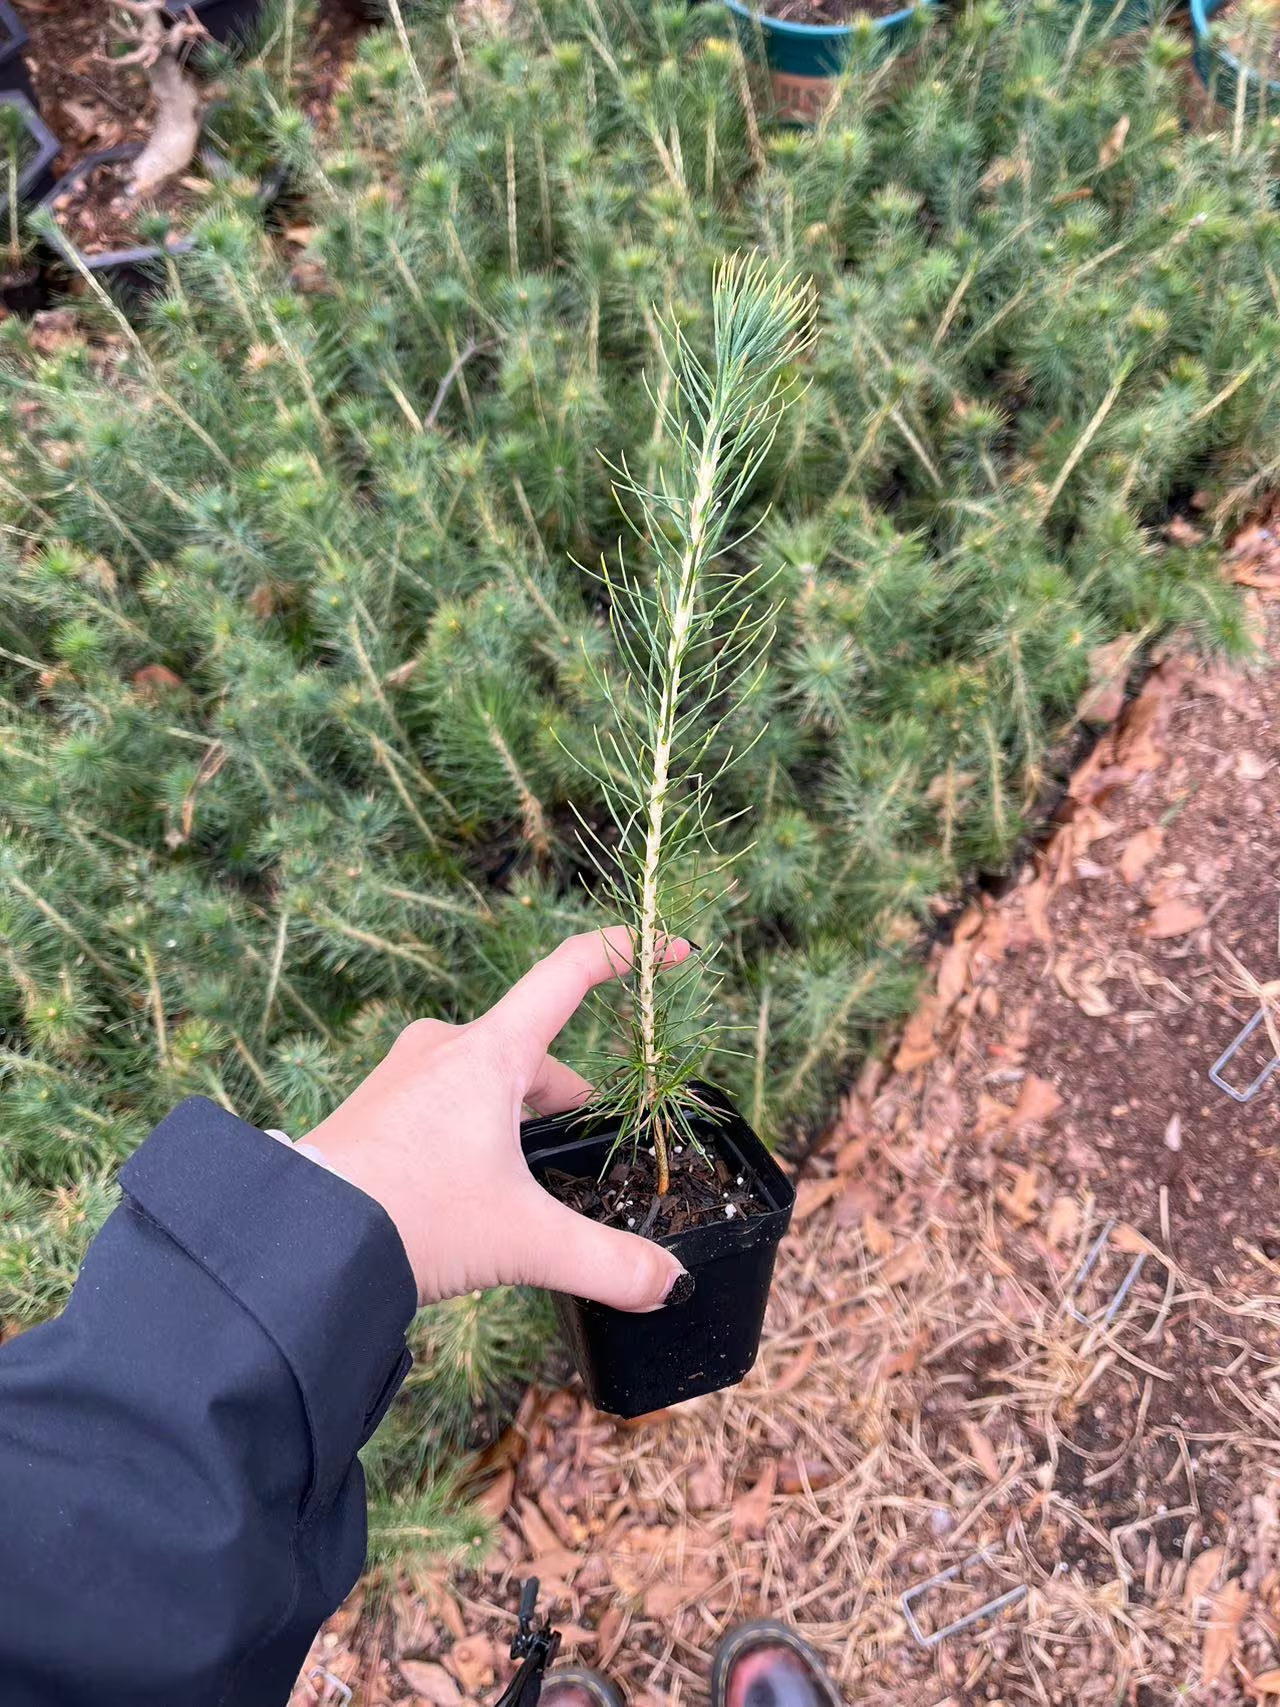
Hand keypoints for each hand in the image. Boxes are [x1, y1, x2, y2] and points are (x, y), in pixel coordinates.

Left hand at [302, 927, 691, 1310]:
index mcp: (488, 1053)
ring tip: (527, 1190)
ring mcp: (403, 1077)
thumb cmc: (410, 1220)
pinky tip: (470, 1193)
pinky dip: (476, 1135)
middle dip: (571, 1105)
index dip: (624, 953)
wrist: (297, 1245)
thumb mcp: (523, 1243)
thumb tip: (671, 1285)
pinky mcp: (375, 1110)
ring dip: (519, 1123)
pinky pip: (446, 1104)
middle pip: (535, 1054)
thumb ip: (608, 1263)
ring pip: (489, 1082)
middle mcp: (443, 1048)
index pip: (568, 973)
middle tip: (591, 1163)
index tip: (671, 947)